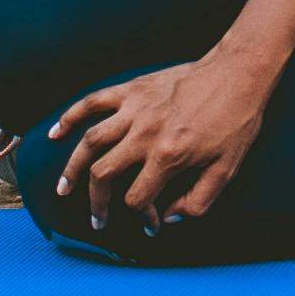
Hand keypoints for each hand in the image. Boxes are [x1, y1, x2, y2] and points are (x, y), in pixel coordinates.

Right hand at [44, 49, 275, 229]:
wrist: (239, 73)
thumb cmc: (236, 120)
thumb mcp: (226, 169)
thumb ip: (198, 200)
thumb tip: (171, 217)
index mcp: (168, 156)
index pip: (138, 198)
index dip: (142, 217)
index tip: (151, 222)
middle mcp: (145, 134)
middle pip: (103, 175)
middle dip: (97, 202)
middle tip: (98, 218)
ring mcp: (135, 109)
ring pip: (90, 142)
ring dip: (72, 168)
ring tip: (63, 188)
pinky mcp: (132, 89)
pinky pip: (93, 102)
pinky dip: (71, 117)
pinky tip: (56, 133)